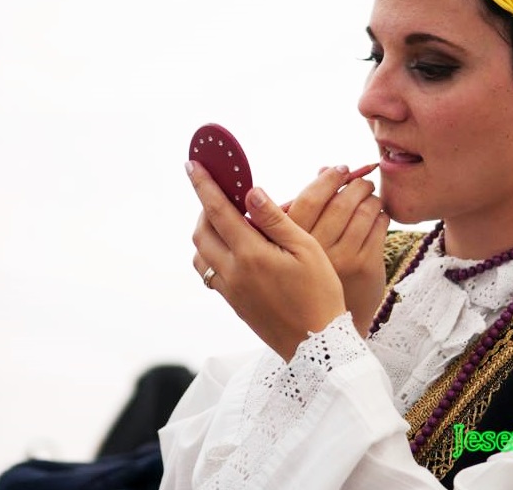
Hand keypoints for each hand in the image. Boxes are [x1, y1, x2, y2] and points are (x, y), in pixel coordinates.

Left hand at [187, 160, 345, 360]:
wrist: (316, 347)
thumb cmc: (320, 294)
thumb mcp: (307, 249)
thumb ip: (275, 219)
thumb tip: (251, 191)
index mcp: (251, 254)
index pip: (218, 210)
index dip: (204, 185)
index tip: (192, 164)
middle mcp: (232, 271)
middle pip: (202, 230)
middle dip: (205, 205)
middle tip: (221, 190)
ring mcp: (230, 290)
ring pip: (201, 253)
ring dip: (206, 230)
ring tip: (227, 218)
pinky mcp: (233, 303)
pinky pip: (209, 271)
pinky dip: (212, 252)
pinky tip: (233, 248)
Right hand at [286, 165, 389, 335]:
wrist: (322, 327)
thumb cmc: (307, 277)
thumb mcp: (295, 244)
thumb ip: (308, 207)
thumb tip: (324, 169)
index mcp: (291, 240)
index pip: (312, 196)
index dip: (329, 178)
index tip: (339, 169)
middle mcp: (316, 249)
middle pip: (342, 201)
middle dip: (355, 183)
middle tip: (361, 180)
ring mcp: (343, 258)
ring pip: (364, 211)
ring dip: (370, 197)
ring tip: (370, 196)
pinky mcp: (366, 266)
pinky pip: (379, 227)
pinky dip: (381, 215)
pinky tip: (378, 216)